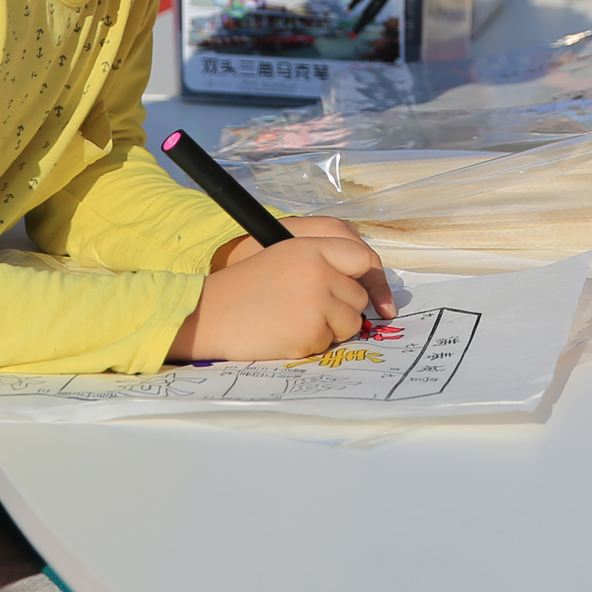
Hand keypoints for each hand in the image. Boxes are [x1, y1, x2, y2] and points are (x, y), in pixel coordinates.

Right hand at [169, 225, 388, 360]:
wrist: (209, 314)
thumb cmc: (244, 288)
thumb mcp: (282, 256)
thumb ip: (321, 262)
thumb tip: (364, 290)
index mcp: (310, 247)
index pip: (362, 257)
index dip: (374, 279)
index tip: (381, 302)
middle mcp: (318, 270)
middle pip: (359, 297)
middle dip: (342, 309)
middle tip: (309, 311)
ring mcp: (316, 302)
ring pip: (350, 323)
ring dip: (330, 329)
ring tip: (294, 321)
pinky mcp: (310, 331)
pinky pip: (329, 344)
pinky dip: (312, 344)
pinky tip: (284, 333)